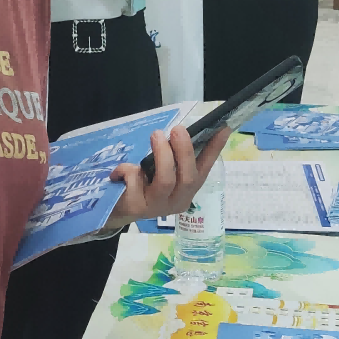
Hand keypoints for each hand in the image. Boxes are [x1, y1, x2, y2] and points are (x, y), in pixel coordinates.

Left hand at [101, 124, 227, 229]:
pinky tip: (120, 171)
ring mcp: (156, 206)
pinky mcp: (136, 206)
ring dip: (162, 155)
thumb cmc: (142, 185)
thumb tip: (182, 131)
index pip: (204, 169)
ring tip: (156, 135)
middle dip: (185, 151)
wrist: (115, 210)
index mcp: (186, 191)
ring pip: (166, 181)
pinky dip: (127, 169)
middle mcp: (176, 201)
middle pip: (188, 178)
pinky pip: (135, 180)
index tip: (223, 128)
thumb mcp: (159, 172)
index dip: (214, 149)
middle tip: (178, 129)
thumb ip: (172, 159)